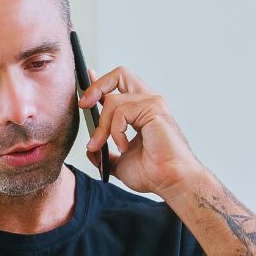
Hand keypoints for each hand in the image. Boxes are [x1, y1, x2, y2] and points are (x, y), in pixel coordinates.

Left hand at [78, 65, 205, 198]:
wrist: (171, 181)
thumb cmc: (153, 173)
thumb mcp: (119, 162)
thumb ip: (105, 154)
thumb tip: (90, 150)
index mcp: (140, 111)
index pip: (118, 86)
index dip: (99, 82)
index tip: (85, 81)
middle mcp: (148, 102)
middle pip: (120, 74)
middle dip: (97, 86)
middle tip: (84, 105)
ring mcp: (152, 103)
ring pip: (113, 100)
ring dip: (101, 126)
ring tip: (100, 145)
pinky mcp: (154, 109)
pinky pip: (121, 112)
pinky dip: (115, 131)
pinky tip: (123, 146)